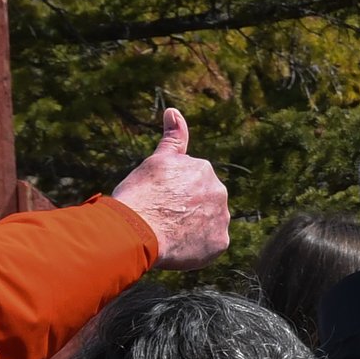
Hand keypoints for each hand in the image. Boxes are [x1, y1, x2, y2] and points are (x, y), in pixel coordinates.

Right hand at [111, 108, 230, 270]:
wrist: (137, 230)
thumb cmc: (141, 194)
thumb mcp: (156, 161)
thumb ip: (172, 138)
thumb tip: (173, 111)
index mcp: (203, 169)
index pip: (191, 183)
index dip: (171, 194)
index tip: (158, 201)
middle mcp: (219, 191)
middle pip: (203, 203)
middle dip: (186, 210)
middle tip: (162, 218)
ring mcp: (222, 218)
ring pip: (208, 224)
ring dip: (193, 228)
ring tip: (169, 233)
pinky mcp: (219, 242)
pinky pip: (210, 245)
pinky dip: (197, 247)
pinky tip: (178, 246)